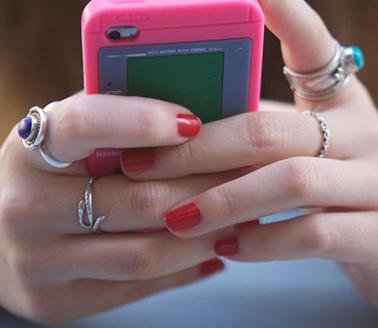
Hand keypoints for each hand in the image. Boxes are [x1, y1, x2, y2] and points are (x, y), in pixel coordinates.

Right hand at [0, 93, 235, 322]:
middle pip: (138, 199)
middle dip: (205, 187)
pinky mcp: (55, 300)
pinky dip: (185, 267)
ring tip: (241, 217)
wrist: (3, 231)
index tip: (192, 123)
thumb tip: (195, 118)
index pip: (85, 125)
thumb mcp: (76, 137)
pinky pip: (139, 286)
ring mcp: (38, 261)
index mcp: (30, 149)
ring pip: (146, 252)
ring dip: (204, 234)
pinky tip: (212, 250)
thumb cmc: (57, 172)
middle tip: (248, 176)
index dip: (143, 121)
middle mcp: (26, 206)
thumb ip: (121, 122)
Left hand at [120, 0, 377, 306]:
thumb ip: (250, 135)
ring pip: (291, 181)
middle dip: (197, 151)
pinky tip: (225, 248)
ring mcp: (376, 183)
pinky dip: (262, 242)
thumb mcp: (291, 149)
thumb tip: (175, 128)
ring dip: (222, 201)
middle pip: (269, 129)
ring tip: (174, 217)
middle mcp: (363, 133)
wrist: (375, 239)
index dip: (286, 12)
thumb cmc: (321, 186)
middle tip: (138, 165)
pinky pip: (314, 234)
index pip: (312, 44)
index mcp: (338, 102)